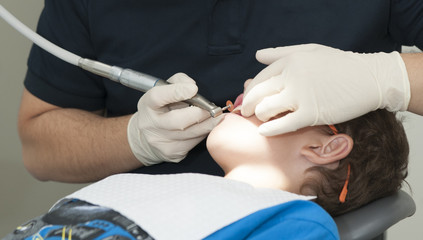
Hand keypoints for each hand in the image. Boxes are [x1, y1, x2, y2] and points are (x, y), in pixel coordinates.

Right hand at [127, 73, 222, 165]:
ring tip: (217, 118)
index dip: (177, 92)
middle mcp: (151, 124)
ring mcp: (161, 141)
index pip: (158, 97)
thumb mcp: (164, 90)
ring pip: (190, 134)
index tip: (193, 89)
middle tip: (214, 109)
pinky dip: (203, 134)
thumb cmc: (161, 107)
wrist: (148, 136)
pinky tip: (206, 128)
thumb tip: (192, 86)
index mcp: (148, 104)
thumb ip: (178, 81)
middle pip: (178, 121)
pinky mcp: (172, 153)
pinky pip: (193, 143)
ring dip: (207, 125)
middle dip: (200, 114)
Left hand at [241, 44, 409, 135]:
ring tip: (261, 120)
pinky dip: (270, 130)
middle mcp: (292, 77)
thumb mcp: (309, 51)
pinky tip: (264, 132)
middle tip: (244, 113)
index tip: (247, 99)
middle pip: (257, 94)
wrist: (370, 78)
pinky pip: (283, 125)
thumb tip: (257, 56)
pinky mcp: (312, 114)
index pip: (259, 79)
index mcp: (289, 61)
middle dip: (247, 105)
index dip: (249, 91)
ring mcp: (301, 96)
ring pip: (266, 109)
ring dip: (259, 117)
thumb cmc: (339, 65)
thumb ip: (280, 53)